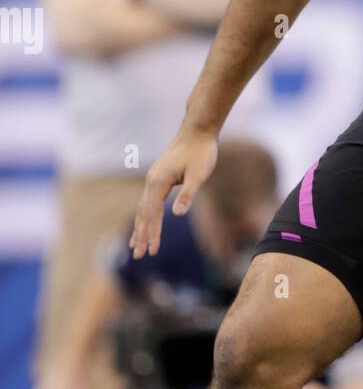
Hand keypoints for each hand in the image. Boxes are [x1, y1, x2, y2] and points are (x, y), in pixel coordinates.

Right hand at [129, 127, 218, 257]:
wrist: (198, 131)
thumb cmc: (201, 152)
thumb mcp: (199, 175)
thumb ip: (188, 194)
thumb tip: (177, 215)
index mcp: (158, 182)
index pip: (153, 215)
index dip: (152, 234)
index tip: (152, 252)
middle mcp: (151, 181)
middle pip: (143, 214)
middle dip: (141, 236)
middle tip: (138, 257)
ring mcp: (153, 178)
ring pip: (142, 208)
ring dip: (140, 227)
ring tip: (135, 245)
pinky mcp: (158, 177)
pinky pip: (147, 201)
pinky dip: (144, 215)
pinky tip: (145, 221)